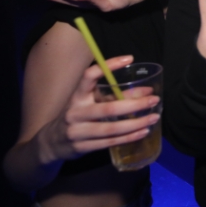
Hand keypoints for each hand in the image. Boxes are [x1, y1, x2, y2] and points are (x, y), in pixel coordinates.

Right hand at [38, 55, 159, 162]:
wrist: (52, 143)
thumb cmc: (78, 116)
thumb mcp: (90, 102)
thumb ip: (114, 96)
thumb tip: (145, 91)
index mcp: (76, 95)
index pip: (89, 75)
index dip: (108, 66)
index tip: (130, 59)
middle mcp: (75, 112)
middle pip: (107, 108)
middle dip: (133, 104)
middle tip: (153, 99)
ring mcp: (77, 132)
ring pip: (110, 128)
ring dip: (135, 123)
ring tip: (153, 118)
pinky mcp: (82, 147)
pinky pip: (110, 142)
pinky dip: (128, 137)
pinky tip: (143, 132)